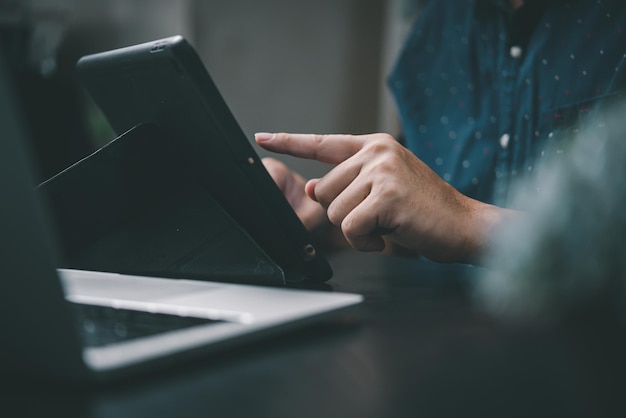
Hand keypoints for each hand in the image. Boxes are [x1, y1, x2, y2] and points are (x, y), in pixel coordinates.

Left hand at [256, 132, 508, 262]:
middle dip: (346, 214)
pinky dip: (365, 242)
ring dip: (357, 230)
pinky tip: (389, 236)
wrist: (464, 225)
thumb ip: (350, 184)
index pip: (323, 143)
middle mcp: (377, 152)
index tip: (262, 137)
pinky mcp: (387, 195)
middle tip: (379, 217)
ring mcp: (382, 171)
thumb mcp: (383, 189)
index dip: (290, 141)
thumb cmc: (423, 210)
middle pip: (326, 191)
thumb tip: (314, 187)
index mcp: (375, 146)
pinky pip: (351, 228)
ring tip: (388, 225)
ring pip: (335, 211)